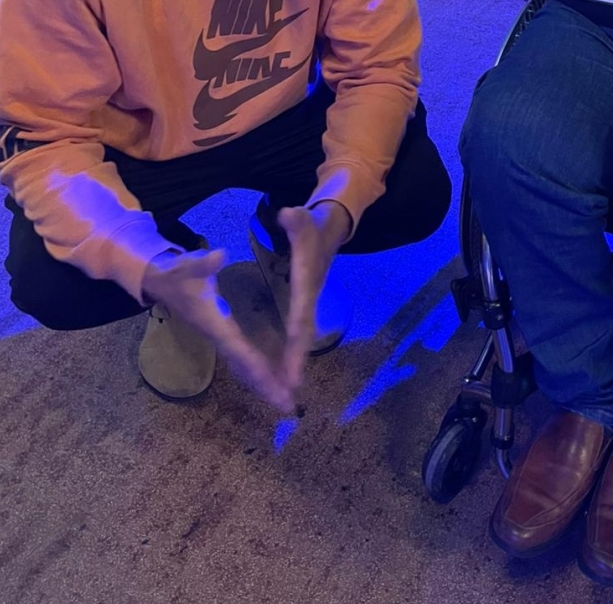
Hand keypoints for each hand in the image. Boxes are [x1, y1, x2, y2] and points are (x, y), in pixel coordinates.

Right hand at [140, 247, 293, 411]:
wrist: (157, 281)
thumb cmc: (175, 273)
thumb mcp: (187, 265)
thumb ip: (203, 263)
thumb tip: (220, 255)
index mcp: (214, 324)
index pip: (239, 350)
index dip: (258, 368)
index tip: (275, 385)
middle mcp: (218, 336)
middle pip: (244, 367)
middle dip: (265, 386)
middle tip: (289, 406)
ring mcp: (219, 337)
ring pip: (243, 366)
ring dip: (263, 383)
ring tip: (286, 401)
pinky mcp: (222, 333)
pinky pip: (242, 358)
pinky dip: (256, 371)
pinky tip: (271, 379)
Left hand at [276, 200, 351, 396]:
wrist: (332, 228)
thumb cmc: (313, 224)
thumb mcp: (303, 218)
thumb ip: (295, 220)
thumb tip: (287, 214)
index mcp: (307, 282)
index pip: (301, 314)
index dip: (297, 339)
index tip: (293, 362)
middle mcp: (309, 298)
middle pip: (303, 336)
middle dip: (296, 364)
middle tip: (288, 395)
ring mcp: (307, 304)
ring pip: (300, 340)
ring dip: (294, 366)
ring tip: (284, 397)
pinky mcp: (302, 306)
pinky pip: (295, 336)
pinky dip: (291, 357)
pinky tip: (279, 375)